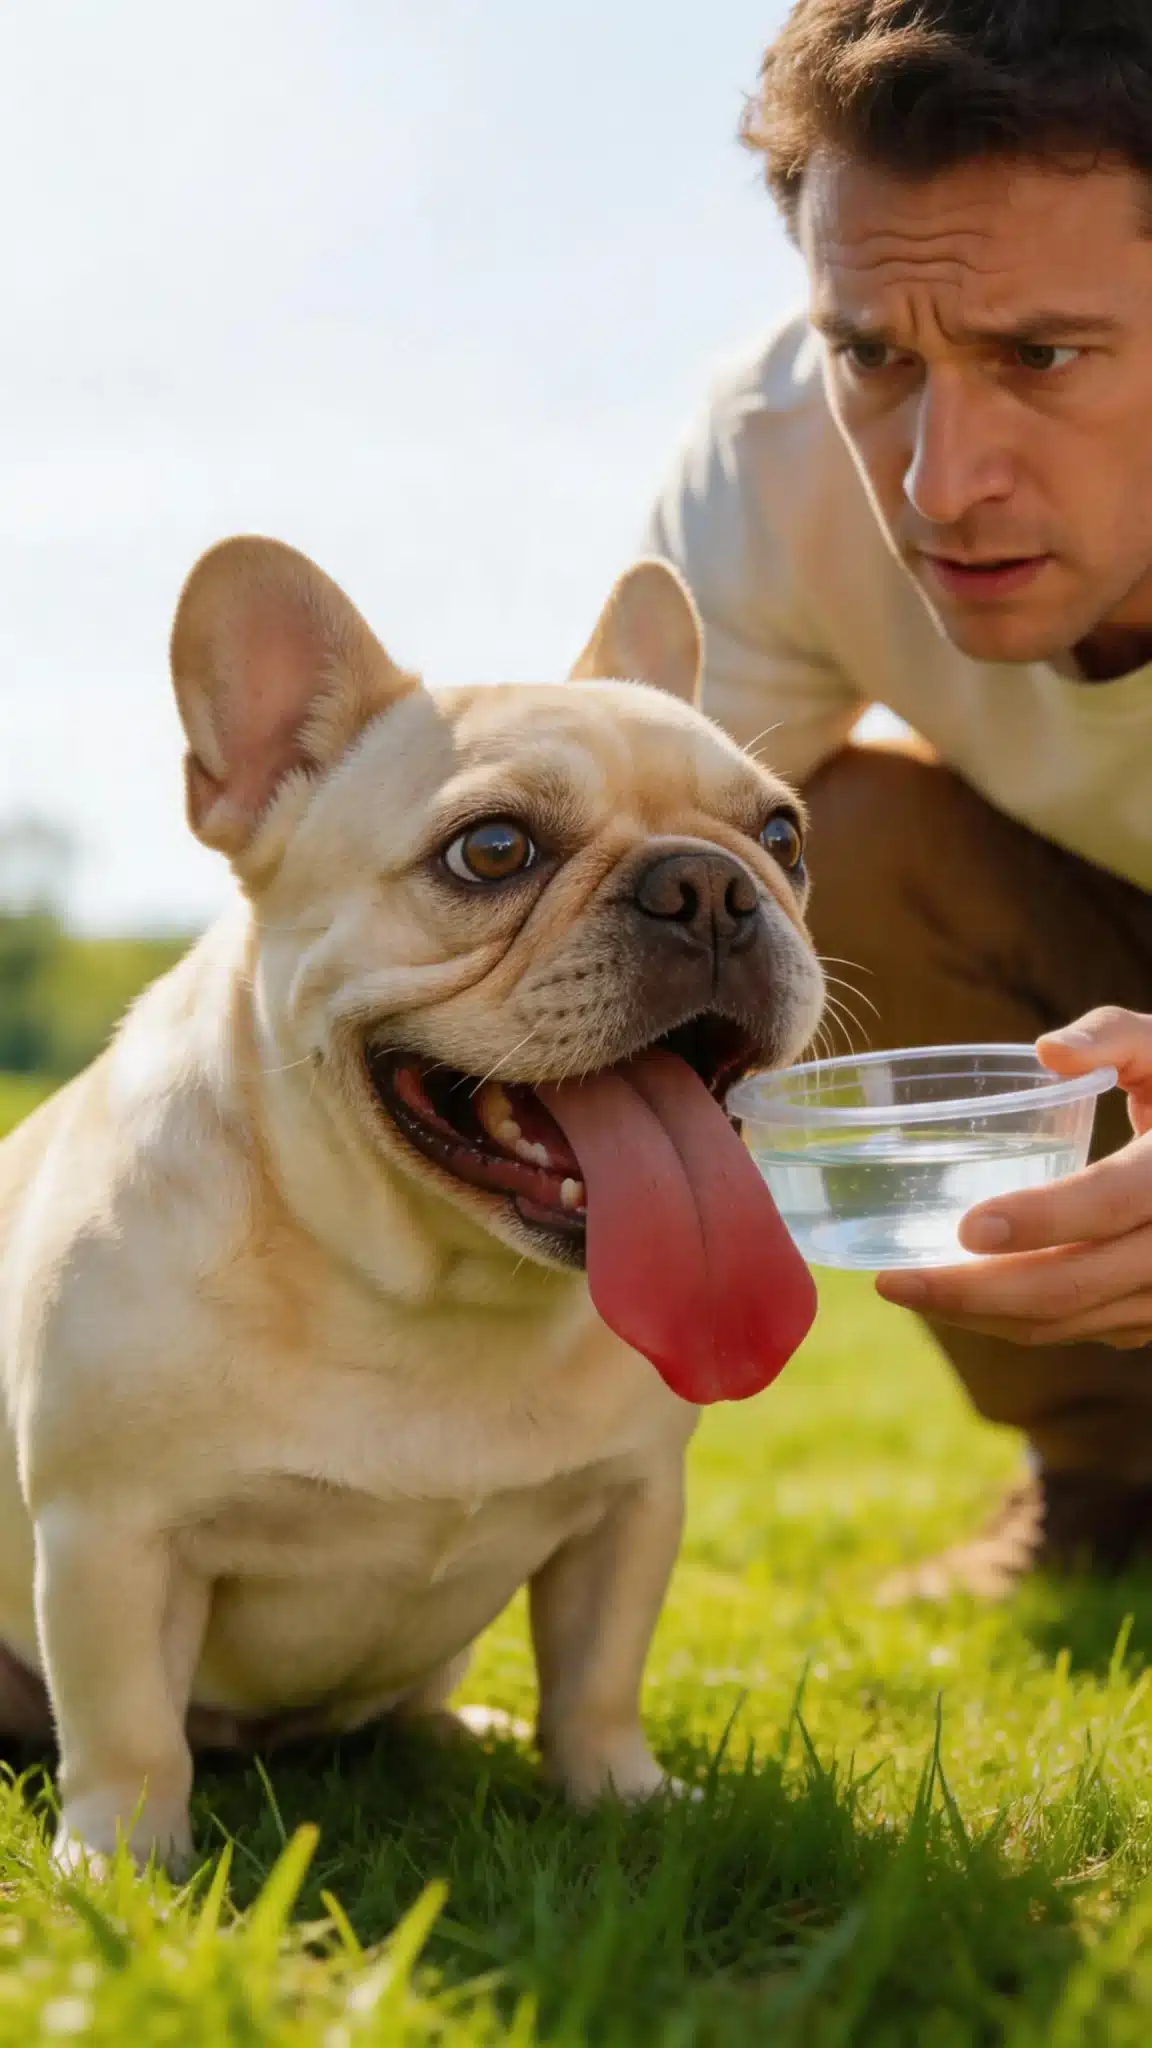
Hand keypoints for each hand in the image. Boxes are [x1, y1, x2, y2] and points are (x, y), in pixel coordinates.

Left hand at [876, 1008, 1151, 1348]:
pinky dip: (1010, 1320)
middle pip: (1073, 1284)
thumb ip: (1112, 1035)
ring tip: (908, 1289)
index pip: (1111, 1204)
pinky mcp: (1149, 1315)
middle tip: (892, 1282)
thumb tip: (1047, 1051)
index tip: (965, 1227)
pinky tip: (957, 1297)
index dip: (1042, 1219)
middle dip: (975, 1292)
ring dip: (982, 1316)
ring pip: (1067, 1321)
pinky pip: (1074, 1329)